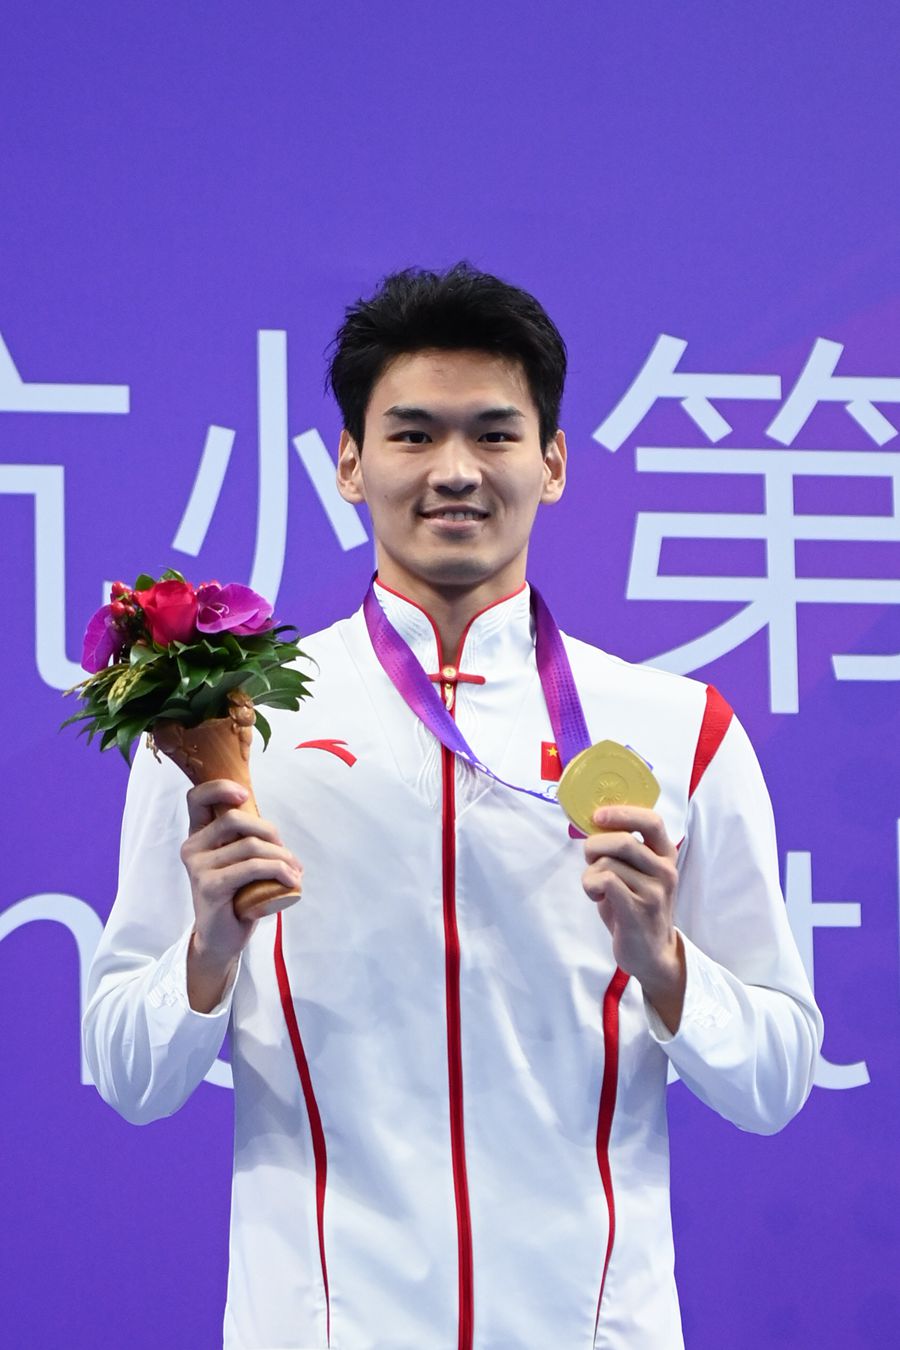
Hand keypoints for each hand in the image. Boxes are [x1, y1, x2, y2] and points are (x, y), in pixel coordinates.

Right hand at [181, 779, 303, 1010]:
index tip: (245, 795)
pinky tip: (292, 881)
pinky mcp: (209, 886)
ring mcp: (198, 867)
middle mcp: (192, 848)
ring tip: (294, 872)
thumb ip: (246, 839)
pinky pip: (253, 867)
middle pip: (236, 819)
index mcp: (198, 836)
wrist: (222, 938)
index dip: (221, 788)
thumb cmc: (236, 896)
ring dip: (282, 858)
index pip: (197, 798)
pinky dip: (279, 870)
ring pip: (251, 846)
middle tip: (287, 854)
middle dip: (271, 832)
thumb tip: (273, 829)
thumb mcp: (240, 861)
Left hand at [581, 805, 684, 1032]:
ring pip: (609, 863)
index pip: (652, 821)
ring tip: (595, 887)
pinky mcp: (638, 911)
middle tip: (590, 860)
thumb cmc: (635, 906)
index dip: (623, 812)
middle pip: (623, 841)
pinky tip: (596, 896)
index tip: (598, 815)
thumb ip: (623, 850)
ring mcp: (654, 892)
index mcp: (665, 855)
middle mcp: (665, 871)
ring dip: (590, 873)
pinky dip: (592, 885)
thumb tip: (593, 823)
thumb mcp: (636, 873)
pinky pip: (606, 881)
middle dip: (595, 846)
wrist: (650, 953)